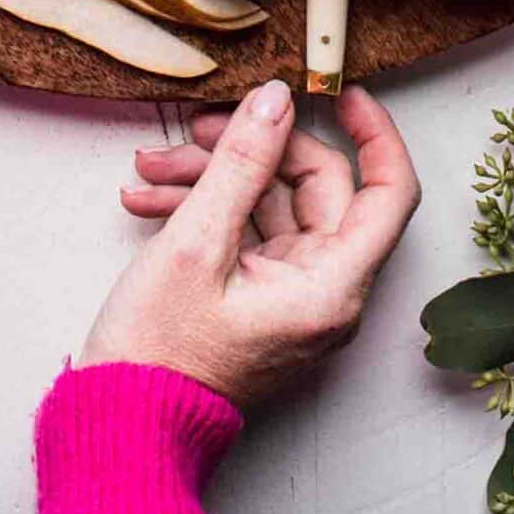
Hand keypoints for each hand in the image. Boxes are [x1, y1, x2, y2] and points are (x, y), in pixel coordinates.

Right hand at [81, 79, 420, 408]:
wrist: (122, 422)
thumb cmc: (161, 355)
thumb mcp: (197, 242)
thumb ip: (242, 162)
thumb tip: (277, 100)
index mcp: (331, 288)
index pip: (390, 193)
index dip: (373, 133)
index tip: (341, 90)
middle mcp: (324, 293)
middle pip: (315, 187)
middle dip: (252, 147)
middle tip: (199, 126)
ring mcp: (291, 296)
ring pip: (271, 204)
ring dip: (212, 177)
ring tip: (152, 169)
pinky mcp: (258, 297)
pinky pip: (247, 232)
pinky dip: (204, 208)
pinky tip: (151, 200)